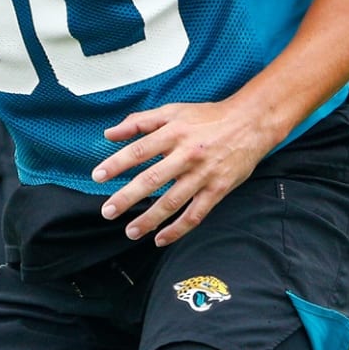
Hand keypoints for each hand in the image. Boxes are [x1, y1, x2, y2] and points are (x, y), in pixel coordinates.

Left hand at [92, 101, 271, 244]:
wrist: (250, 123)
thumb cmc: (209, 117)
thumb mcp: (174, 110)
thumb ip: (141, 121)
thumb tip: (110, 133)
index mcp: (175, 132)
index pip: (140, 150)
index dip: (117, 164)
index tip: (97, 177)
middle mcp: (188, 153)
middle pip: (152, 179)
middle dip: (127, 197)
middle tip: (108, 211)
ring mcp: (203, 173)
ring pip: (172, 201)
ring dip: (149, 219)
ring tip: (130, 231)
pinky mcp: (218, 189)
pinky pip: (195, 214)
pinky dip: (177, 229)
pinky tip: (161, 239)